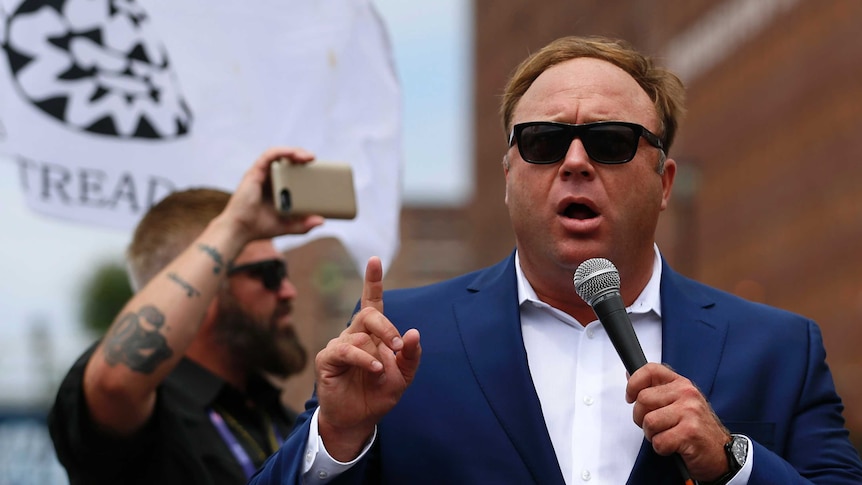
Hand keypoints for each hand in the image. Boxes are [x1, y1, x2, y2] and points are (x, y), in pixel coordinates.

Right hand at [220, 147, 323, 243]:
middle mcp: (268, 178)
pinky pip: (269, 155)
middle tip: (315, 161)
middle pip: (286, 160)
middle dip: (302, 156)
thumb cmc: (260, 227)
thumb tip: (322, 221)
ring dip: (294, 151)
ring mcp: (261, 174)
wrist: (240, 230)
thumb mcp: (288, 226)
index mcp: (276, 188)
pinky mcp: (255, 173)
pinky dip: (281, 151)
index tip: (319, 169)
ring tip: (308, 157)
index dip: (304, 166)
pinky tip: (293, 154)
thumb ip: (304, 225)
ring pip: (279, 154)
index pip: (291, 171)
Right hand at [315, 256, 420, 460]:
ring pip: (360, 335)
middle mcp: (354, 334)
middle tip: (397, 345)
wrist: (359, 419)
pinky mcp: (327, 359)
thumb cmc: (378, 394)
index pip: (372, 301)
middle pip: (368, 313)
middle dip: (386, 327)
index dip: (373, 280)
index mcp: (373, 333)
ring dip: (376, 353)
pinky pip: (347, 350)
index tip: (375, 259)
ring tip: (382, 371)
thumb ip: (411, 355)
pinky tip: (375, 370)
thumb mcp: (404, 376)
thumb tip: (413, 332)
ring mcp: (339, 345)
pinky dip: (364, 360)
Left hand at [626, 363, 730, 480]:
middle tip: (655, 426)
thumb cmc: (696, 429)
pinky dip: (661, 448)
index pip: (651, 370)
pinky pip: (659, 441)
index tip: (630, 397)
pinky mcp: (690, 432)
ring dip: (652, 435)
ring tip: (667, 436)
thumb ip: (656, 389)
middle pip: (643, 399)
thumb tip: (630, 375)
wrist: (720, 453)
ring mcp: (690, 412)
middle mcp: (687, 394)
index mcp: (682, 384)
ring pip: (648, 421)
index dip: (634, 383)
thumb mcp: (679, 403)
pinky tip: (674, 446)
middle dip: (641, 417)